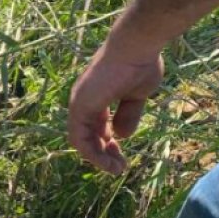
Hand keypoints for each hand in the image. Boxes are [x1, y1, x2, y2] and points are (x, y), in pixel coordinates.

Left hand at [67, 43, 162, 174]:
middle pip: (86, 135)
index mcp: (95, 97)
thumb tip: (121, 135)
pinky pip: (79, 137)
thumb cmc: (139, 66)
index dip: (106, 142)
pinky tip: (107, 162)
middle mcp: (83, 100)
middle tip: (119, 166)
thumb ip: (127, 115)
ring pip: (80, 140)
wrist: (136, 48)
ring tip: (116, 169)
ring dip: (97, 158)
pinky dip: (92, 153)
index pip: (94, 126)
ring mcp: (79, 103)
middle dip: (102, 153)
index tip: (122, 153)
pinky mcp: (80, 106)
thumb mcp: (135, 96)